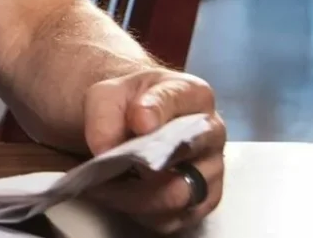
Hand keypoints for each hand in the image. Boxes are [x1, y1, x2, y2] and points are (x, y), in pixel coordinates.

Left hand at [81, 68, 226, 234]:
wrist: (125, 126)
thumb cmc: (126, 106)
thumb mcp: (107, 95)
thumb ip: (105, 114)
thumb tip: (107, 148)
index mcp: (192, 95)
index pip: (176, 100)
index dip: (156, 112)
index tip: (138, 123)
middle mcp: (210, 134)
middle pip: (187, 152)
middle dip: (147, 161)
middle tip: (113, 164)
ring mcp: (208, 171)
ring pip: (178, 194)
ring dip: (134, 194)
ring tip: (103, 184)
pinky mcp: (197, 203)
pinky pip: (170, 219)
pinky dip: (138, 212)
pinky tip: (115, 197)